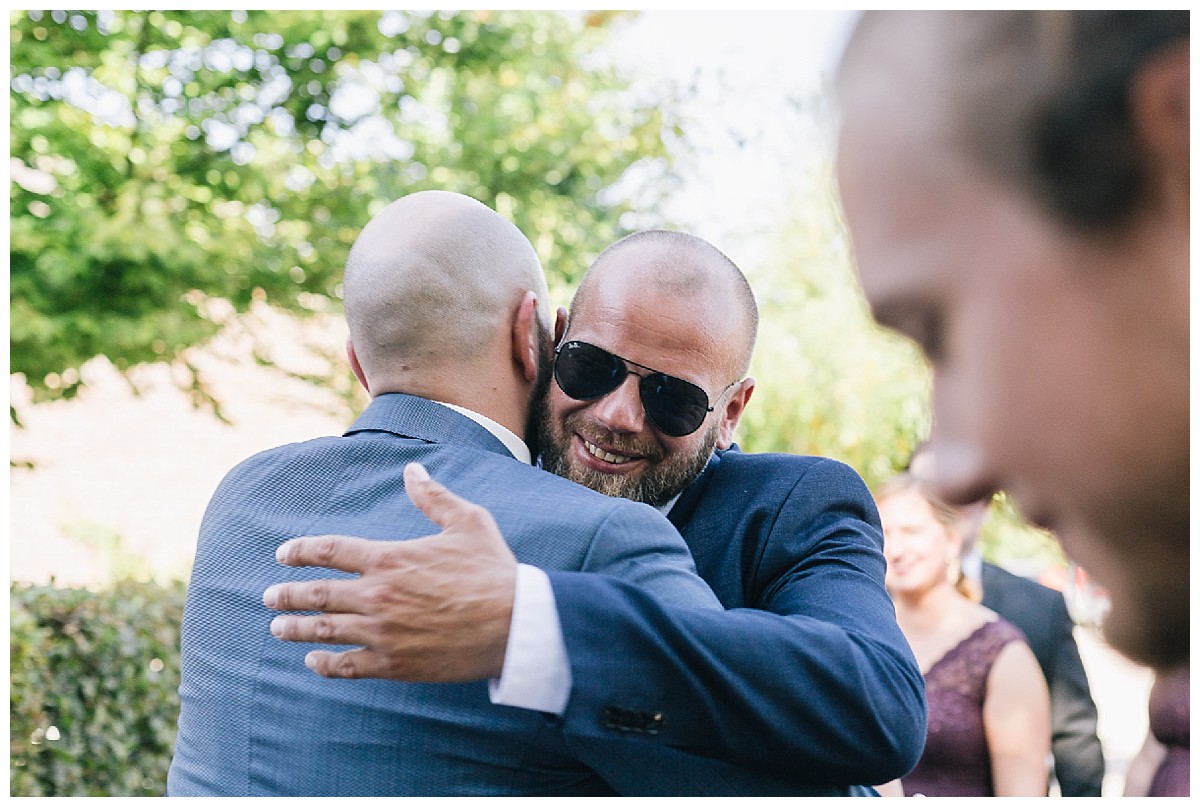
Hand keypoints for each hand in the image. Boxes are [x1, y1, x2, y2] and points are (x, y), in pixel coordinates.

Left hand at [263, 462, 516, 681]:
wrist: (514, 623)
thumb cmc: (493, 570)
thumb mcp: (467, 521)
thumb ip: (433, 496)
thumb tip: (412, 469)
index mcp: (389, 558)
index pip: (329, 550)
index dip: (300, 551)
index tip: (283, 554)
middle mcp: (377, 595)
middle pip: (316, 593)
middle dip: (287, 595)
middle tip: (269, 597)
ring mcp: (383, 632)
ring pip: (324, 631)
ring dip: (296, 629)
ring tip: (279, 628)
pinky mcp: (394, 663)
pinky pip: (347, 665)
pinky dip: (325, 664)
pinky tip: (314, 661)